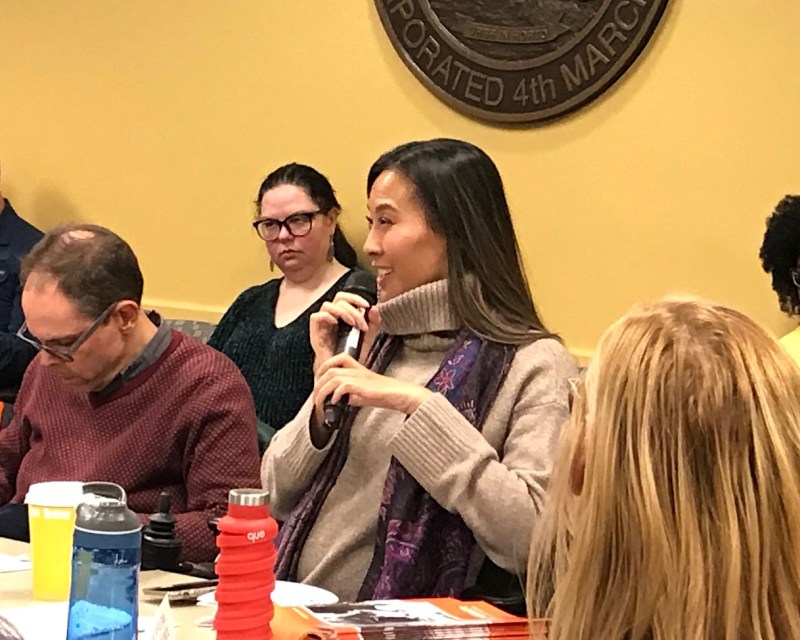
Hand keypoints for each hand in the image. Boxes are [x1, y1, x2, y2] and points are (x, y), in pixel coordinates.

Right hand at [309, 292, 379, 371]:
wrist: (341, 371)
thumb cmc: (352, 354)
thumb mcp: (368, 337)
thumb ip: (373, 323)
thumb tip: (374, 308)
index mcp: (343, 314)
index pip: (346, 297)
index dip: (355, 297)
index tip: (367, 305)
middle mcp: (332, 316)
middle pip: (338, 298)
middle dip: (352, 307)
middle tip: (361, 321)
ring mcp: (322, 324)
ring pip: (328, 305)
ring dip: (343, 312)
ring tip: (353, 323)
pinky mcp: (315, 332)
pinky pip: (316, 317)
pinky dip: (327, 317)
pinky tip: (336, 324)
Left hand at [313, 353, 432, 416]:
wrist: (396, 394)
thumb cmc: (381, 393)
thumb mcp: (361, 390)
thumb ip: (349, 393)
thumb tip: (338, 400)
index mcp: (355, 367)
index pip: (334, 360)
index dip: (322, 368)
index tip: (317, 380)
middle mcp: (355, 368)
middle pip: (329, 369)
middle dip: (318, 383)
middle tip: (315, 396)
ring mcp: (358, 375)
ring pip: (332, 377)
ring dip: (323, 390)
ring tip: (320, 402)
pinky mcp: (360, 385)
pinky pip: (342, 386)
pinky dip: (335, 394)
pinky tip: (335, 402)